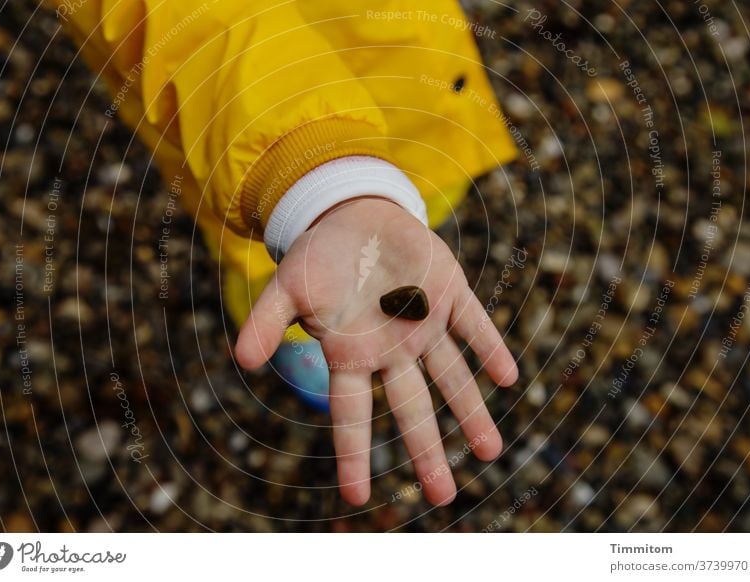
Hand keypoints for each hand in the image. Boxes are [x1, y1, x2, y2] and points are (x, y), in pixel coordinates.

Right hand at [234, 198, 517, 505]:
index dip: (353, 454)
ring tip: (491, 451)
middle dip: (426, 450)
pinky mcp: (449, 294)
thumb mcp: (286, 287)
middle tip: (442, 496)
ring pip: (451, 376)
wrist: (355, 217)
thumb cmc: (319, 258)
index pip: (351, 414)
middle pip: (412, 409)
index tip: (355, 498)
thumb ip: (267, 322)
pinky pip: (473, 325)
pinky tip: (506, 377)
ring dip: (471, 410)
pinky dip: (489, 347)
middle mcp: (391, 350)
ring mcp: (424, 324)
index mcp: (351, 356)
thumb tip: (243, 360)